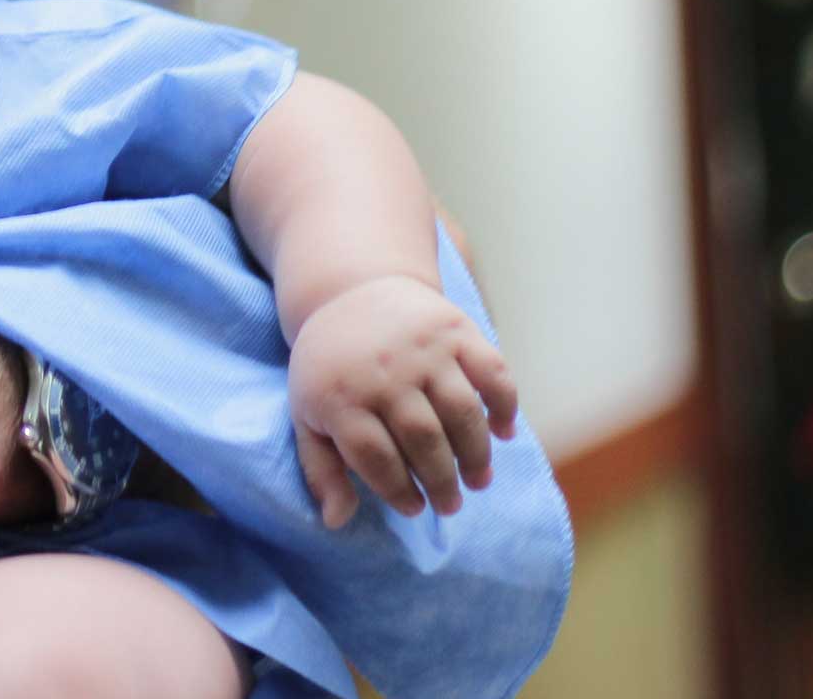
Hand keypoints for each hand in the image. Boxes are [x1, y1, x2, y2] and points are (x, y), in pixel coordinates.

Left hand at [287, 274, 519, 526]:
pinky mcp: (455, 328)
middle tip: (451, 504)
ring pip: (462, 412)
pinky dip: (505, 405)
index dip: (397, 490)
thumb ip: (321, 468)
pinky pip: (491, 372)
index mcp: (340, 395)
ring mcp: (422, 348)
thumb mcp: (307, 413)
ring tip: (478, 480)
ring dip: (476, 454)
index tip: (414, 508)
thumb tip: (337, 523)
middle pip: (423, 439)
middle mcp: (383, 371)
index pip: (374, 457)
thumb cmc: (330, 367)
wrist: (350, 290)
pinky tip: (504, 432)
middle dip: (442, 481)